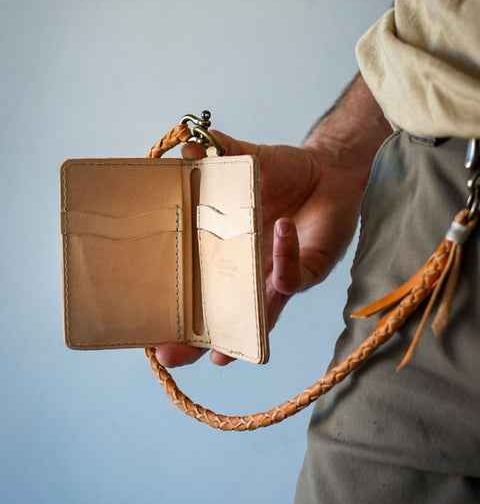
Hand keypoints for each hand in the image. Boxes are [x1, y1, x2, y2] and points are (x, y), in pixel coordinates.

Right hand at [155, 131, 363, 367]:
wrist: (329, 169)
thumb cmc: (284, 173)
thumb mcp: (246, 161)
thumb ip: (218, 153)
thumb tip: (186, 148)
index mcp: (225, 251)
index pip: (195, 288)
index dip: (175, 311)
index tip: (146, 332)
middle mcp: (249, 272)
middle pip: (219, 316)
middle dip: (195, 341)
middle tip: (168, 354)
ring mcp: (277, 276)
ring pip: (257, 316)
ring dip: (239, 330)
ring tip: (217, 352)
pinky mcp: (308, 271)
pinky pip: (291, 277)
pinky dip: (282, 257)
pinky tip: (279, 230)